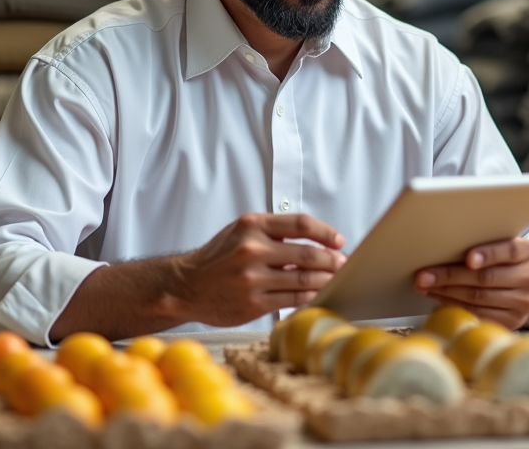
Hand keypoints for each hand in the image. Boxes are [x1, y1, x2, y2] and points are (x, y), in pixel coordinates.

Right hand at [166, 213, 345, 327]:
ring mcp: (253, 279)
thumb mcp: (241, 231)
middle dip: (331, 260)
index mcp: (252, 226)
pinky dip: (310, 297)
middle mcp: (252, 250)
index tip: (338, 241)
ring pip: (303, 280)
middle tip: (343, 264)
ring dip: (325, 280)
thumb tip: (315, 240)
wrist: (186, 285)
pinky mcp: (253, 304)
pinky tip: (318, 294)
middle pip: (307, 254)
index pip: (301, 224)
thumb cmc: (218, 257)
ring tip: (336, 279)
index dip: (325, 233)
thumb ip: (274, 231)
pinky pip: (292, 300)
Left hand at [413, 238, 528, 329]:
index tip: (468, 258)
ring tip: (425, 286)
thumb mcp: (499, 246)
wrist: (523, 287)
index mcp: (528, 252)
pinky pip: (478, 315)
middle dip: (450, 276)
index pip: (509, 251)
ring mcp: (523, 303)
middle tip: (424, 275)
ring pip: (479, 298)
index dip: (488, 254)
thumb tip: (442, 243)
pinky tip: (438, 298)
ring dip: (446, 292)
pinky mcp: (513, 322)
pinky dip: (454, 305)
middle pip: (487, 277)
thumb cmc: (502, 260)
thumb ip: (482, 242)